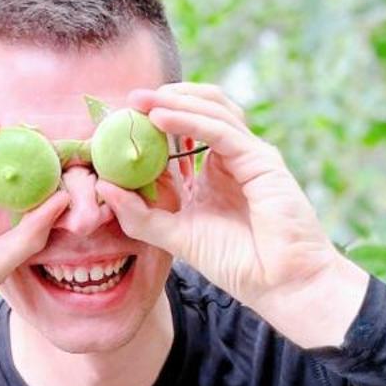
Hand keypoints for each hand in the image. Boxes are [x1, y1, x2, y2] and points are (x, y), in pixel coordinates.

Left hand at [95, 83, 368, 345]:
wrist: (282, 285)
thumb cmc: (238, 265)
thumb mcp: (177, 237)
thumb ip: (141, 215)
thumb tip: (104, 187)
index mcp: (212, 173)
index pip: (182, 132)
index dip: (154, 120)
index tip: (119, 119)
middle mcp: (231, 158)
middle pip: (200, 108)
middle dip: (164, 99)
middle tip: (129, 100)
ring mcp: (248, 155)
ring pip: (213, 109)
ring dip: (175, 101)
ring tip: (140, 101)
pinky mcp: (260, 161)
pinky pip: (220, 131)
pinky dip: (189, 120)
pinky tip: (161, 118)